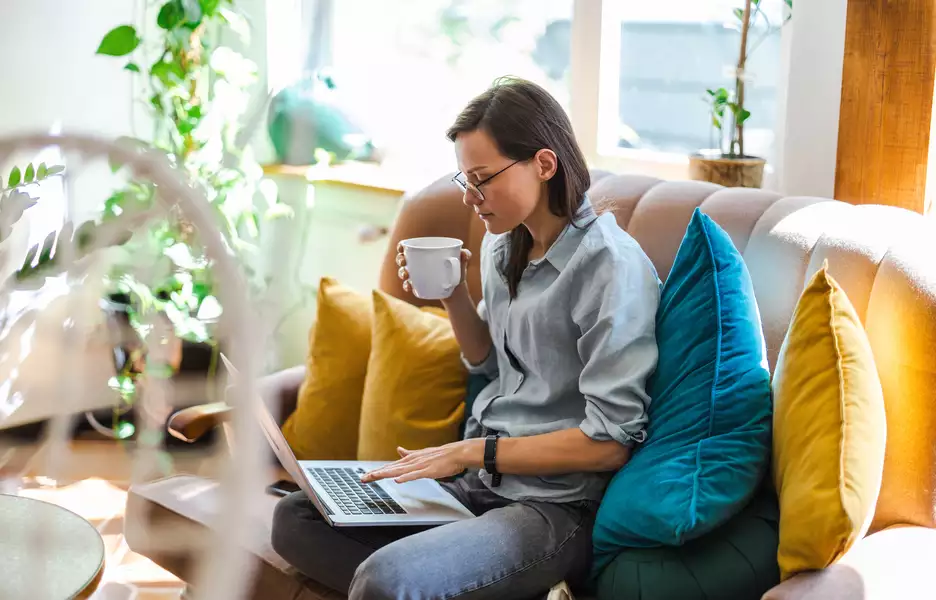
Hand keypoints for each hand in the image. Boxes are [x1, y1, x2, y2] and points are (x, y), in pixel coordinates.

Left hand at [360, 440, 483, 483]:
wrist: (456, 453)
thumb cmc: (440, 456)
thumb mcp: (421, 454)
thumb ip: (409, 453)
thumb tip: (399, 449)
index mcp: (410, 459)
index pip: (390, 466)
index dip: (377, 471)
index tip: (365, 476)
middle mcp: (411, 462)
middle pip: (391, 469)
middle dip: (376, 474)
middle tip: (363, 479)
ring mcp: (419, 466)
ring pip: (399, 471)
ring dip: (386, 474)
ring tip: (374, 477)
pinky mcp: (428, 471)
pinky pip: (415, 475)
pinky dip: (406, 477)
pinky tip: (397, 480)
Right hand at [396, 243, 471, 296]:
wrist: (457, 289)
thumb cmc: (457, 271)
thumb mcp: (462, 262)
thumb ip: (465, 255)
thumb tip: (464, 254)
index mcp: (425, 252)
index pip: (408, 246)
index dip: (401, 246)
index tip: (402, 248)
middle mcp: (418, 263)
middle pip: (402, 258)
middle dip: (399, 259)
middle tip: (404, 262)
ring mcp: (417, 275)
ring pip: (403, 272)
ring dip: (401, 273)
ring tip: (406, 275)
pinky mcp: (418, 286)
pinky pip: (408, 285)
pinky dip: (406, 286)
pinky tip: (409, 286)